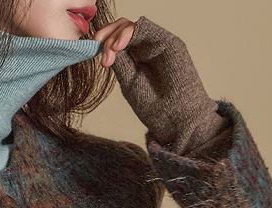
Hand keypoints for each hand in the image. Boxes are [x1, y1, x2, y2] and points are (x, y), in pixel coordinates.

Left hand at [94, 15, 231, 156]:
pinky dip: (131, 32)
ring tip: (112, 50)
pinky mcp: (170, 42)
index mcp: (136, 58)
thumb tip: (105, 45)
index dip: (105, 41)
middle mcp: (147, 47)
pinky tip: (121, 44)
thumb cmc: (154, 106)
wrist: (176, 118)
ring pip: (133, 26)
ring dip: (117, 34)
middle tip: (99, 44)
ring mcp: (159, 43)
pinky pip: (148, 28)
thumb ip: (120, 63)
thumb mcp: (129, 82)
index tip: (95, 51)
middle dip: (108, 34)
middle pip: (123, 29)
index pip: (117, 40)